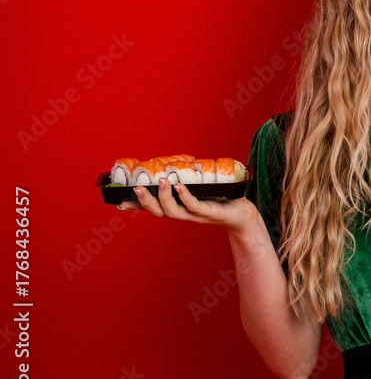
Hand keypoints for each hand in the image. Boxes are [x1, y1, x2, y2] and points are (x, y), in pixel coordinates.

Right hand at [119, 178, 256, 233]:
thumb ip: (186, 180)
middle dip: (146, 202)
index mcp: (178, 208)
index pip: (153, 209)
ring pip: (174, 212)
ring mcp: (196, 215)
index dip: (137, 206)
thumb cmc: (219, 200)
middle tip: (137, 188)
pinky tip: (180, 187)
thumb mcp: (199, 189)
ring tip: (161, 182)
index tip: (119, 202)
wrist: (242, 214)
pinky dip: (185, 197)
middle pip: (159, 212)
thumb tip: (173, 164)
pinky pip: (194, 206)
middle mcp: (184, 214)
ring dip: (164, 198)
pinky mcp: (210, 212)